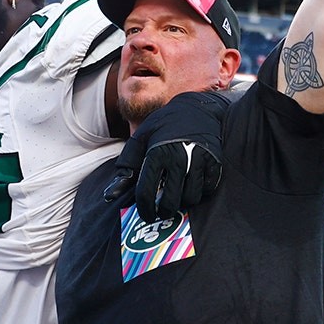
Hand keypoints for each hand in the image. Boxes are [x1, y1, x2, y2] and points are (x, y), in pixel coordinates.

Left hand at [104, 90, 229, 222]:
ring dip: (183, 203)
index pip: (146, 193)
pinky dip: (199, 192)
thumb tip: (109, 196)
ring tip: (177, 197)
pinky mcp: (214, 162)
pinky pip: (207, 189)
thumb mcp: (140, 140)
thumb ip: (125, 168)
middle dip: (164, 212)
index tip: (146, 216)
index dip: (144, 210)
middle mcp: (178, 158)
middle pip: (170, 201)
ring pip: (191, 198)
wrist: (197, 108)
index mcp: (156, 153)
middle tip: (161, 212)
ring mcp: (198, 160)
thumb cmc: (163, 126)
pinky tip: (191, 186)